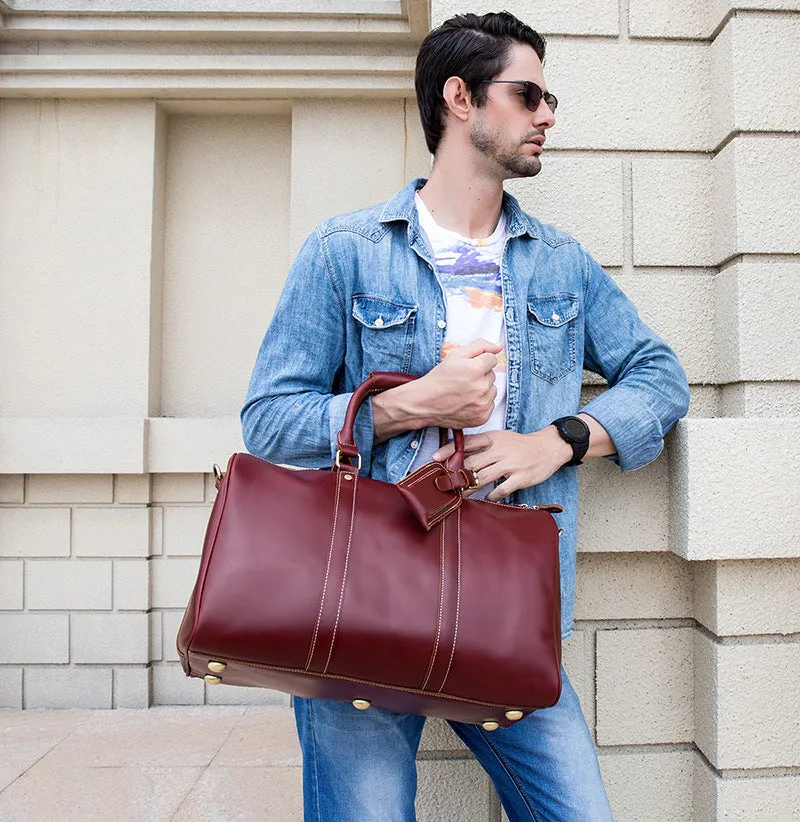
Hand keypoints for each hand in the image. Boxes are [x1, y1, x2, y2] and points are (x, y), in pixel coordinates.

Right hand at [372, 338, 501, 441]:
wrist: (425, 403)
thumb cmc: (439, 378)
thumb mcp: (456, 355)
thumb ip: (480, 346)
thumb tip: (499, 346)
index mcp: (476, 369)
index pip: (492, 359)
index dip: (479, 362)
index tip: (467, 368)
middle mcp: (482, 387)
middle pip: (492, 375)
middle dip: (480, 376)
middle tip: (463, 380)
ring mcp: (482, 404)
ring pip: (492, 391)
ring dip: (482, 390)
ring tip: (464, 392)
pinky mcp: (482, 417)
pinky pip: (490, 405)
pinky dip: (481, 403)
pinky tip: (466, 402)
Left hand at [433, 428, 571, 501]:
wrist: (549, 447)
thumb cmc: (519, 445)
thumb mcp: (500, 438)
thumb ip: (481, 445)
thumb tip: (456, 454)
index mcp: (493, 438)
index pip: (467, 443)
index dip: (449, 450)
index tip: (434, 458)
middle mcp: (500, 450)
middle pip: (471, 463)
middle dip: (455, 475)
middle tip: (444, 485)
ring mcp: (511, 464)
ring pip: (483, 478)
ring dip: (469, 488)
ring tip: (460, 495)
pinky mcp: (521, 477)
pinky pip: (501, 489)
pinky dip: (492, 496)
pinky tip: (487, 498)